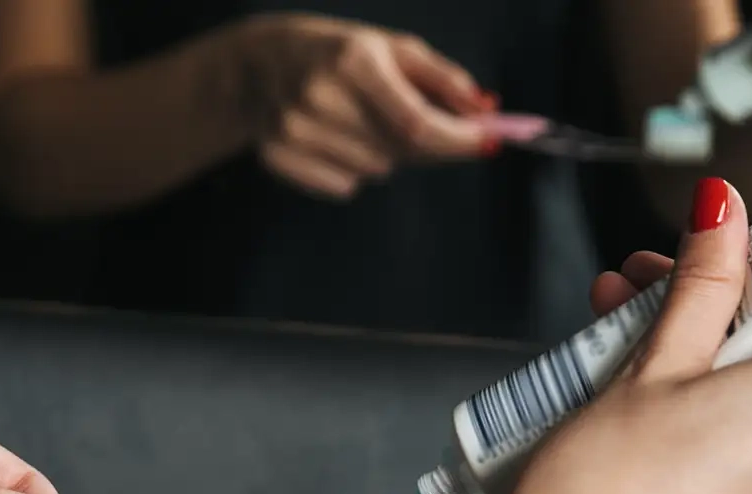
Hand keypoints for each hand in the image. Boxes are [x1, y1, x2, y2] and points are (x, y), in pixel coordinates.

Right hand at [227, 12, 497, 198]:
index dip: (459, 139)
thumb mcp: (393, 48)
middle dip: (423, 142)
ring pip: (374, 171)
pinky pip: (343, 187)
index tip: (491, 143)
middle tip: (408, 118)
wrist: (260, 60)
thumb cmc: (341, 53)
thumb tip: (487, 111)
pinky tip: (332, 139)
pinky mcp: (277, 157)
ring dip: (381, 154)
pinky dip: (349, 171)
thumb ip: (444, 79)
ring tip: (355, 121)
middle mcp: (320, 95)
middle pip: (400, 150)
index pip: (416, 121)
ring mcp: (294, 129)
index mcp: (353, 60)